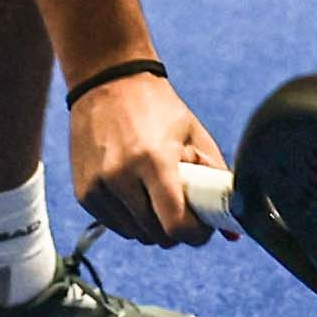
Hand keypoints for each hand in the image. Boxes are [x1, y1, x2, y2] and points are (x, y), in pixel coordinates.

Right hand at [69, 74, 227, 245]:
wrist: (107, 80)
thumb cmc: (157, 107)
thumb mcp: (194, 135)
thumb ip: (215, 179)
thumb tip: (233, 232)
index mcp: (153, 160)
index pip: (176, 226)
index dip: (196, 234)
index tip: (202, 224)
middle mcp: (120, 176)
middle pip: (157, 236)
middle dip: (175, 227)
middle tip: (181, 202)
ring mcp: (98, 186)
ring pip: (136, 235)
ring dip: (151, 224)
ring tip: (154, 189)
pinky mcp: (84, 193)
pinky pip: (115, 225)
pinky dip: (129, 217)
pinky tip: (134, 189)